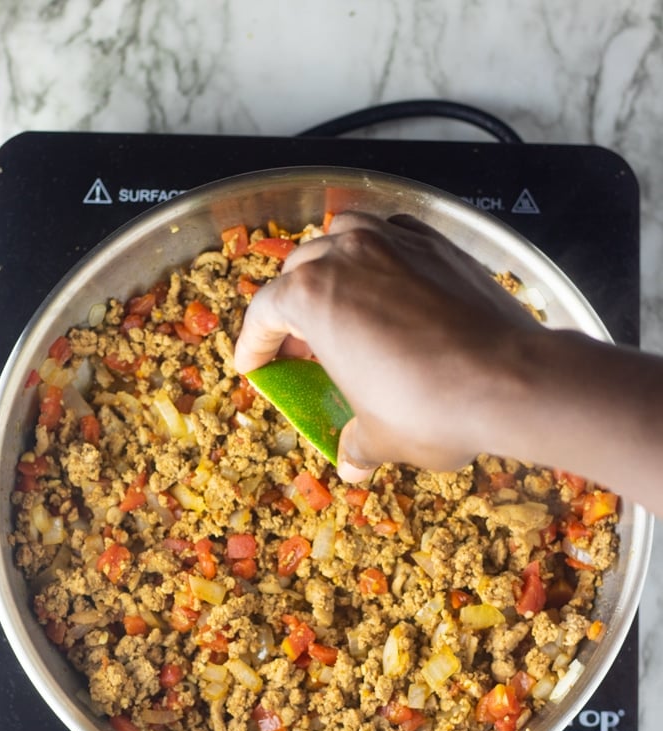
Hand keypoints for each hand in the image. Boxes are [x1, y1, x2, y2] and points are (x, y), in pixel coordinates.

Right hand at [234, 211, 544, 480]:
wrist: (510, 380)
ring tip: (341, 299)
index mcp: (312, 295)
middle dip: (293, 306)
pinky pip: (395, 236)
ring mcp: (395, 242)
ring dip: (333, 264)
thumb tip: (353, 461)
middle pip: (300, 269)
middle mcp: (347, 254)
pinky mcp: (438, 244)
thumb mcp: (380, 437)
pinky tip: (392, 282)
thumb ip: (357, 443)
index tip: (253, 363)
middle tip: (301, 346)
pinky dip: (384, 254)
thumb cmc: (430, 407)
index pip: (265, 313)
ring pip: (344, 236)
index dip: (254, 343)